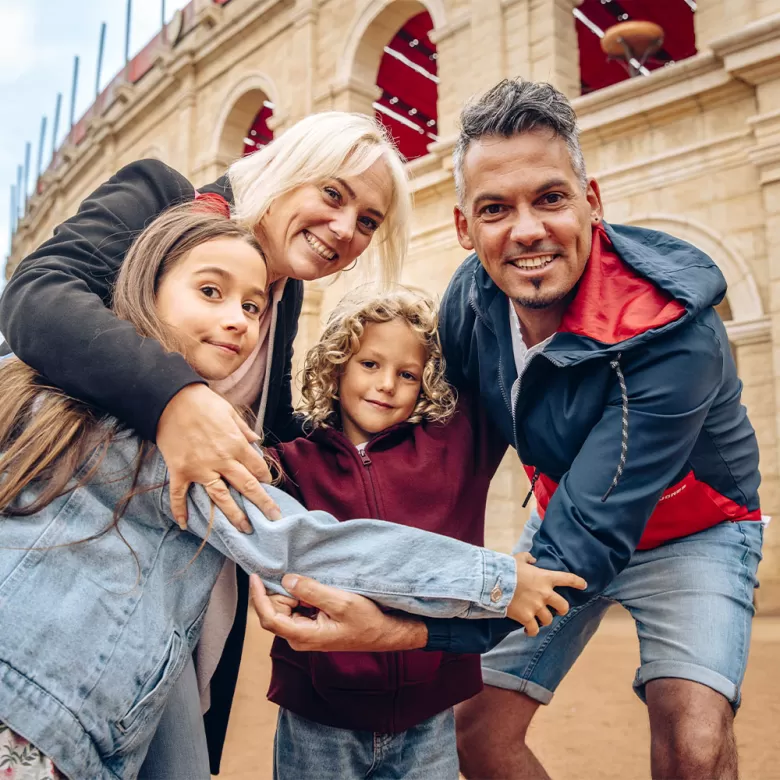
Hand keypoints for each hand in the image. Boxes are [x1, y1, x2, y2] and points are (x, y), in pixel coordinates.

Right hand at [156, 384, 280, 531]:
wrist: (170, 399)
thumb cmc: (203, 402)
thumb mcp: (230, 411)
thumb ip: (244, 429)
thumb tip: (257, 440)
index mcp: (236, 444)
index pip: (257, 467)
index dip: (266, 478)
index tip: (270, 486)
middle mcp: (221, 460)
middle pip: (246, 486)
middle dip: (262, 503)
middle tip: (274, 518)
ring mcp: (199, 468)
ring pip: (220, 497)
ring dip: (234, 514)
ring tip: (245, 529)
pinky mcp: (179, 471)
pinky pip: (179, 495)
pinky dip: (180, 510)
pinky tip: (184, 525)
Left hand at [249, 574, 428, 651]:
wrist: (383, 632)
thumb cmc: (366, 620)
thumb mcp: (341, 602)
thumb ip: (312, 591)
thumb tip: (287, 580)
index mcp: (303, 636)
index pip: (269, 618)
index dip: (258, 597)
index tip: (255, 576)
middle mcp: (298, 637)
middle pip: (274, 610)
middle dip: (280, 591)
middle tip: (302, 576)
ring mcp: (303, 632)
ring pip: (284, 607)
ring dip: (292, 592)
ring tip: (313, 583)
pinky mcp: (309, 625)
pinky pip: (294, 607)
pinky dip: (298, 595)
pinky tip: (313, 588)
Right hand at [507, 552, 587, 636]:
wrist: (493, 582)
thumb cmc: (506, 569)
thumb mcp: (518, 559)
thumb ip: (527, 558)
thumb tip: (532, 559)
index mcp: (545, 577)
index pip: (567, 579)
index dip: (577, 582)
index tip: (584, 585)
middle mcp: (544, 593)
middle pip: (563, 606)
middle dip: (562, 610)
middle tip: (557, 611)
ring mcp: (536, 607)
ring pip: (548, 620)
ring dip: (544, 620)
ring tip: (537, 620)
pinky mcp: (526, 617)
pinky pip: (534, 629)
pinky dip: (531, 631)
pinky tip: (527, 631)